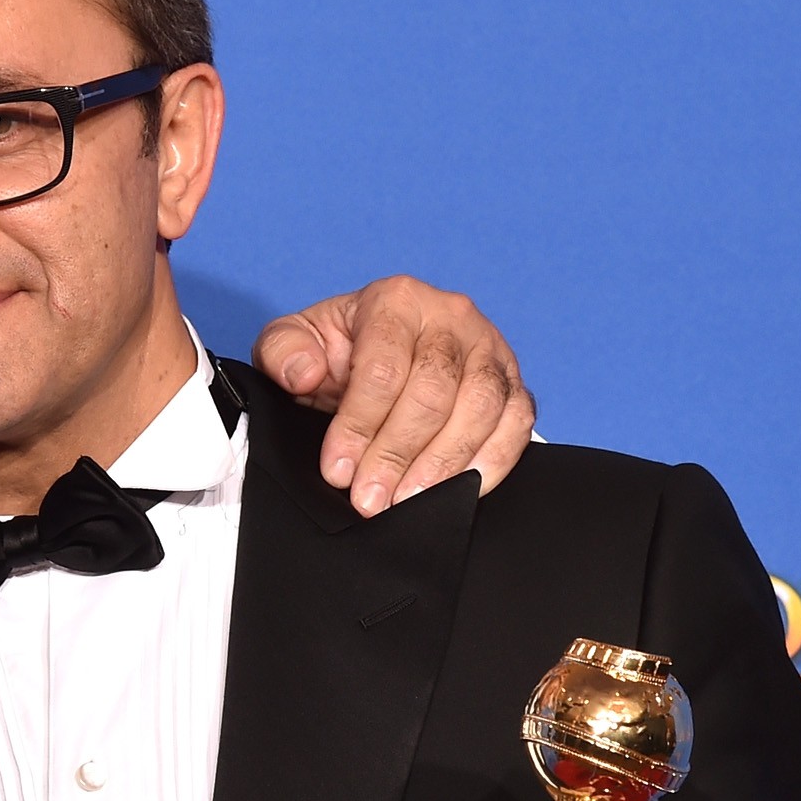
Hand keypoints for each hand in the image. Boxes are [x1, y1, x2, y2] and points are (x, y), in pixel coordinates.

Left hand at [253, 276, 537, 513]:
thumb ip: (283, 350)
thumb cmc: (337, 349)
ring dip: (443, 463)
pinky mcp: (513, 382)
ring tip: (408, 500)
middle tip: (370, 498)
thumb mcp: (292, 341)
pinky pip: (518, 421)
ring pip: (480, 407)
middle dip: (397, 453)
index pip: (383, 368)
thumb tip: (302, 372)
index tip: (337, 469)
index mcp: (396, 300)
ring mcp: (489, 349)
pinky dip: (495, 459)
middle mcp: (450, 317)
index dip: (359, 425)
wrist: (374, 351)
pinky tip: (462, 488)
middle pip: (433, 392)